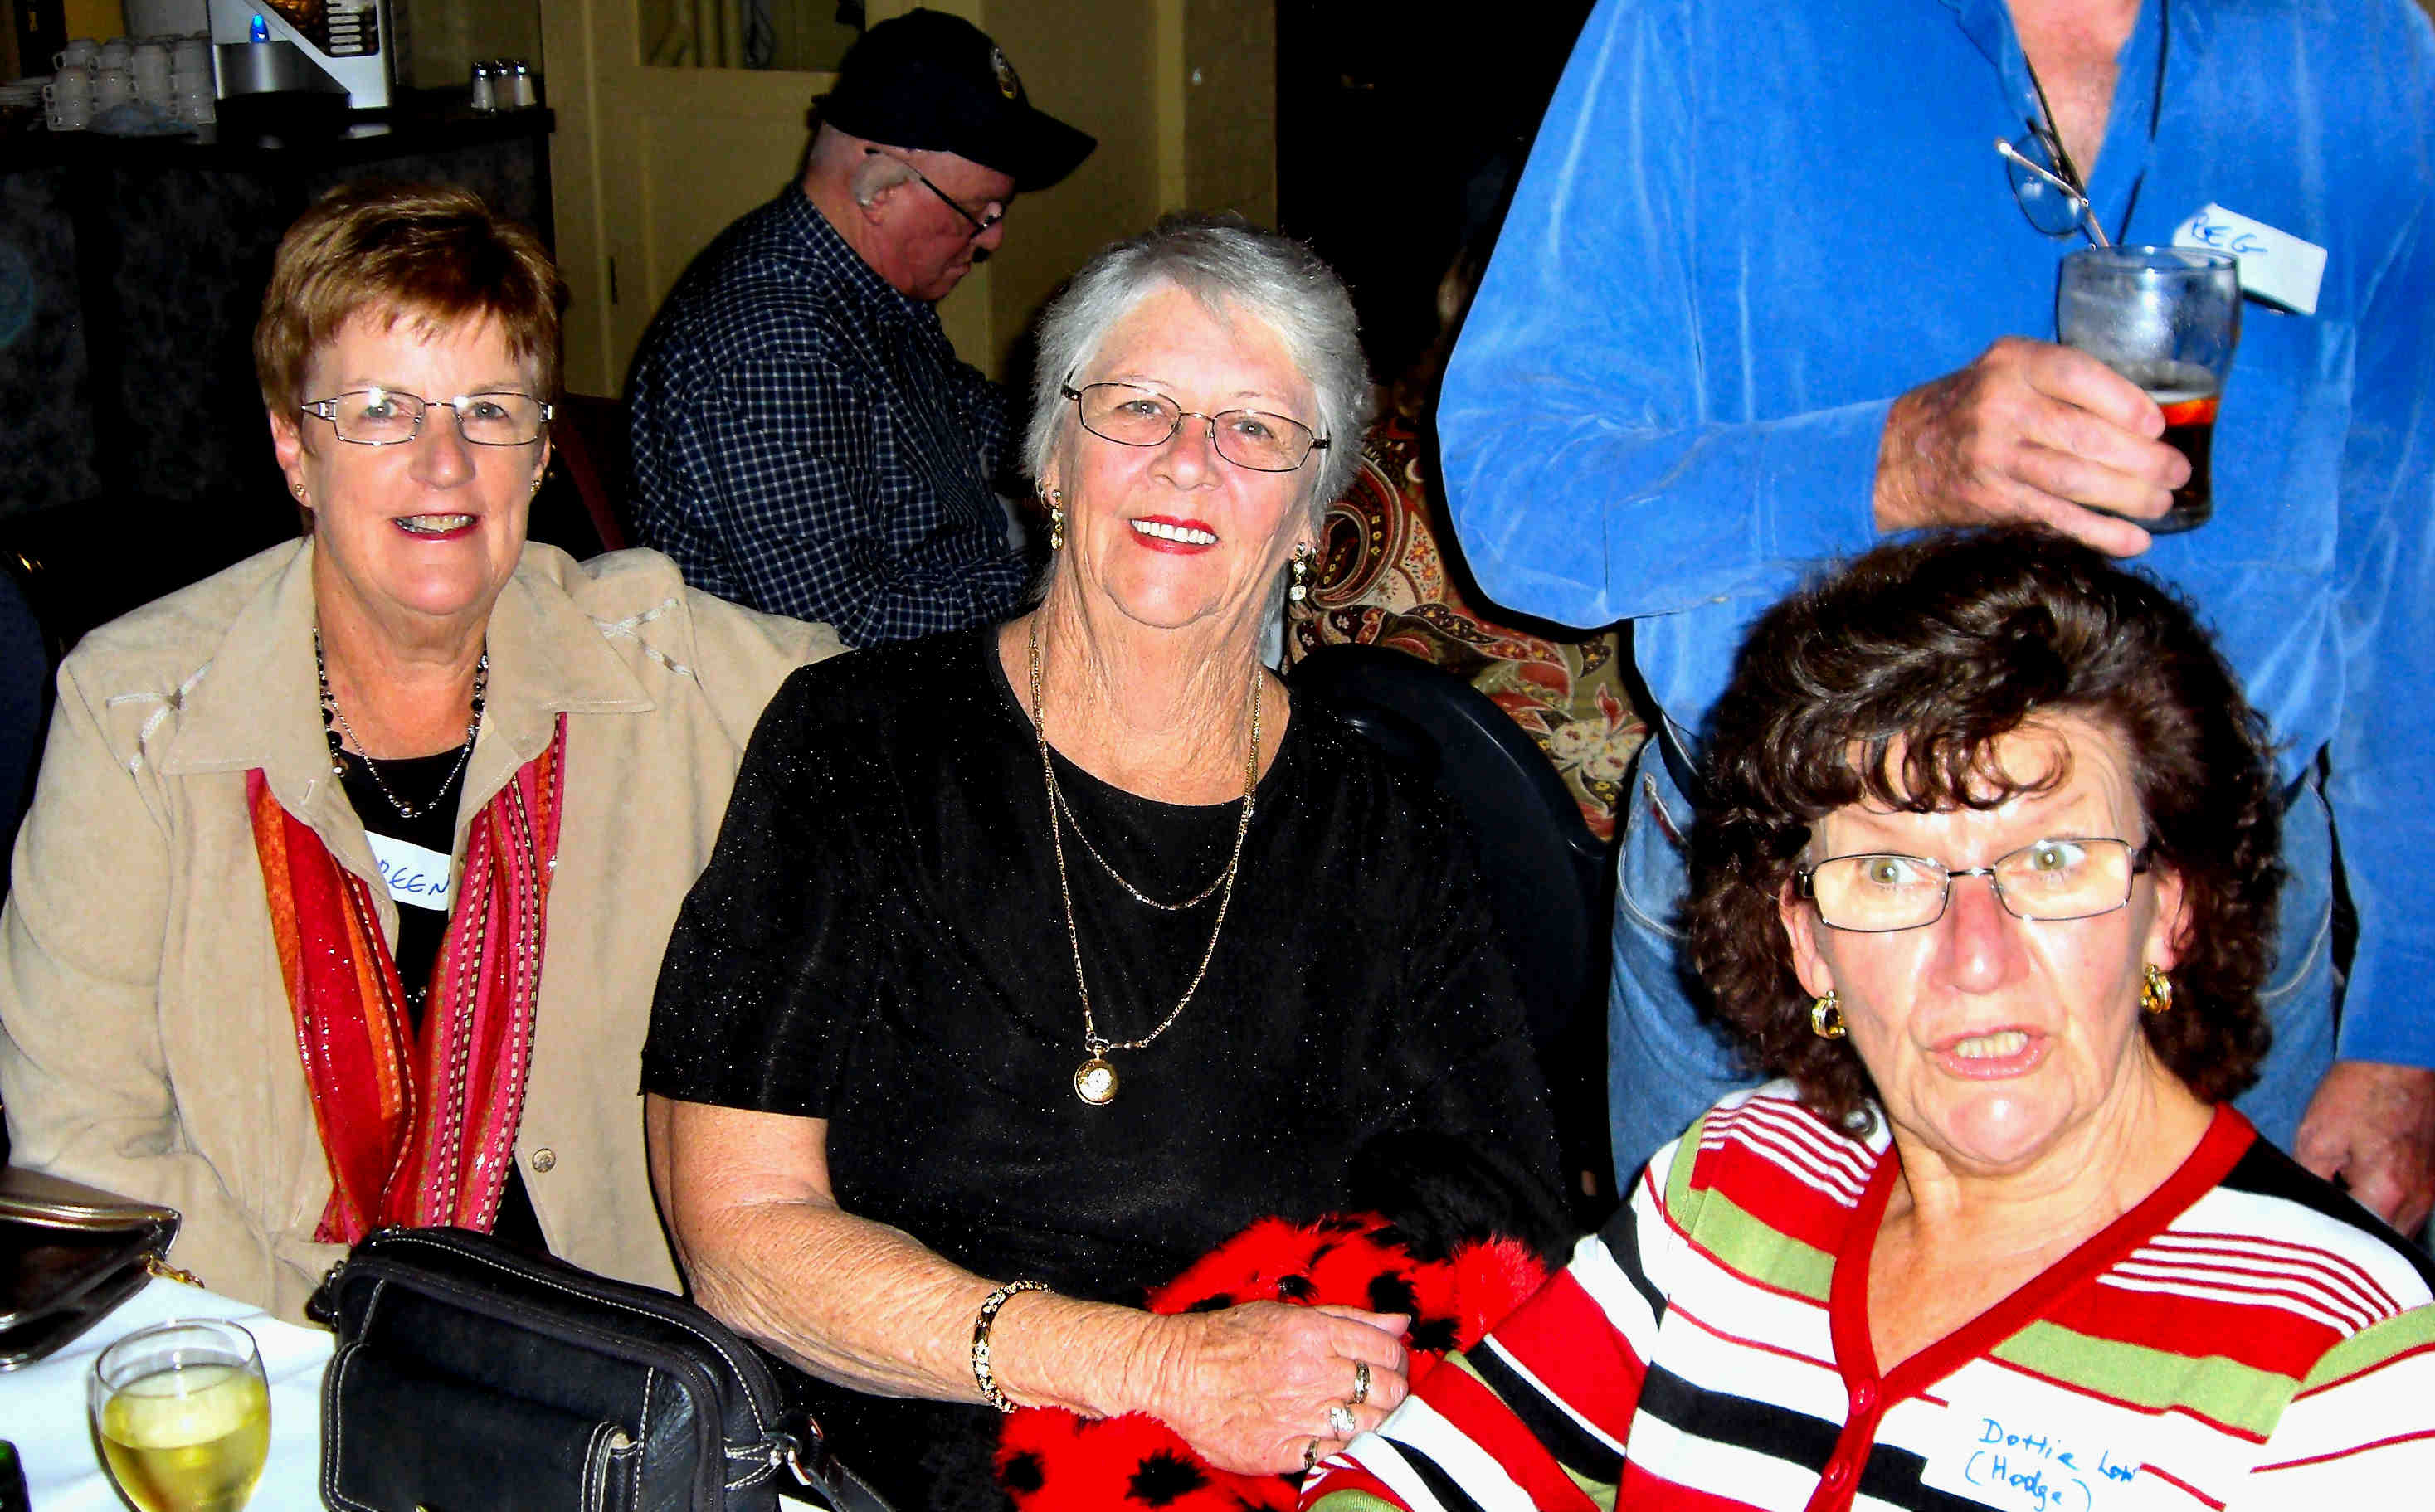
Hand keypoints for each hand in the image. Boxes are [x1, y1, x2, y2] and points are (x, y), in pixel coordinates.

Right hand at [1137, 1302, 1411, 1475]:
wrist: (1175, 1372)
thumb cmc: (1228, 1338)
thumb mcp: (1287, 1313)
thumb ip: (1349, 1318)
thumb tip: (1400, 1323)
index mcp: (1315, 1334)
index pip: (1387, 1351)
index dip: (1398, 1361)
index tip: (1391, 1367)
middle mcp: (1312, 1373)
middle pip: (1387, 1390)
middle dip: (1394, 1393)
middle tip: (1382, 1395)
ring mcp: (1298, 1415)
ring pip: (1370, 1425)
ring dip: (1375, 1422)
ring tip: (1361, 1416)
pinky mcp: (1282, 1451)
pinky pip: (1336, 1454)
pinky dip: (1345, 1448)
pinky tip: (1335, 1437)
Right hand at [1873, 337, 2188, 555]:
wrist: (1894, 456)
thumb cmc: (1968, 410)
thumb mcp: (2006, 374)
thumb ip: (2061, 384)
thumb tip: (2145, 421)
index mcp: (2010, 363)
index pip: (2079, 375)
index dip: (2126, 402)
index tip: (2157, 426)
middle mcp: (1999, 406)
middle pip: (2087, 436)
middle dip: (2143, 459)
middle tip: (2175, 473)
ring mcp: (1992, 456)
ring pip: (2077, 480)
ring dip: (2130, 497)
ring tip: (2161, 503)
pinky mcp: (1990, 499)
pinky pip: (2057, 518)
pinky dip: (2100, 532)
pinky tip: (2133, 540)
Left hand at [2293, 1060, 2434, 1233]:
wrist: (2398, 1058)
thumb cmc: (2357, 1094)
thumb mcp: (2317, 1138)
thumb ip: (2311, 1184)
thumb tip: (2303, 1212)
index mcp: (2387, 1194)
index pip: (2355, 1243)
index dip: (2328, 1240)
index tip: (2306, 1235)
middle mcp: (2418, 1201)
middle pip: (2382, 1245)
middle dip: (2352, 1241)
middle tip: (2321, 1229)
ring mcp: (2431, 1192)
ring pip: (2399, 1229)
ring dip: (2372, 1227)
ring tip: (2340, 1211)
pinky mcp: (2434, 1180)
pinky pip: (2411, 1211)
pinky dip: (2387, 1210)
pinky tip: (2363, 1195)